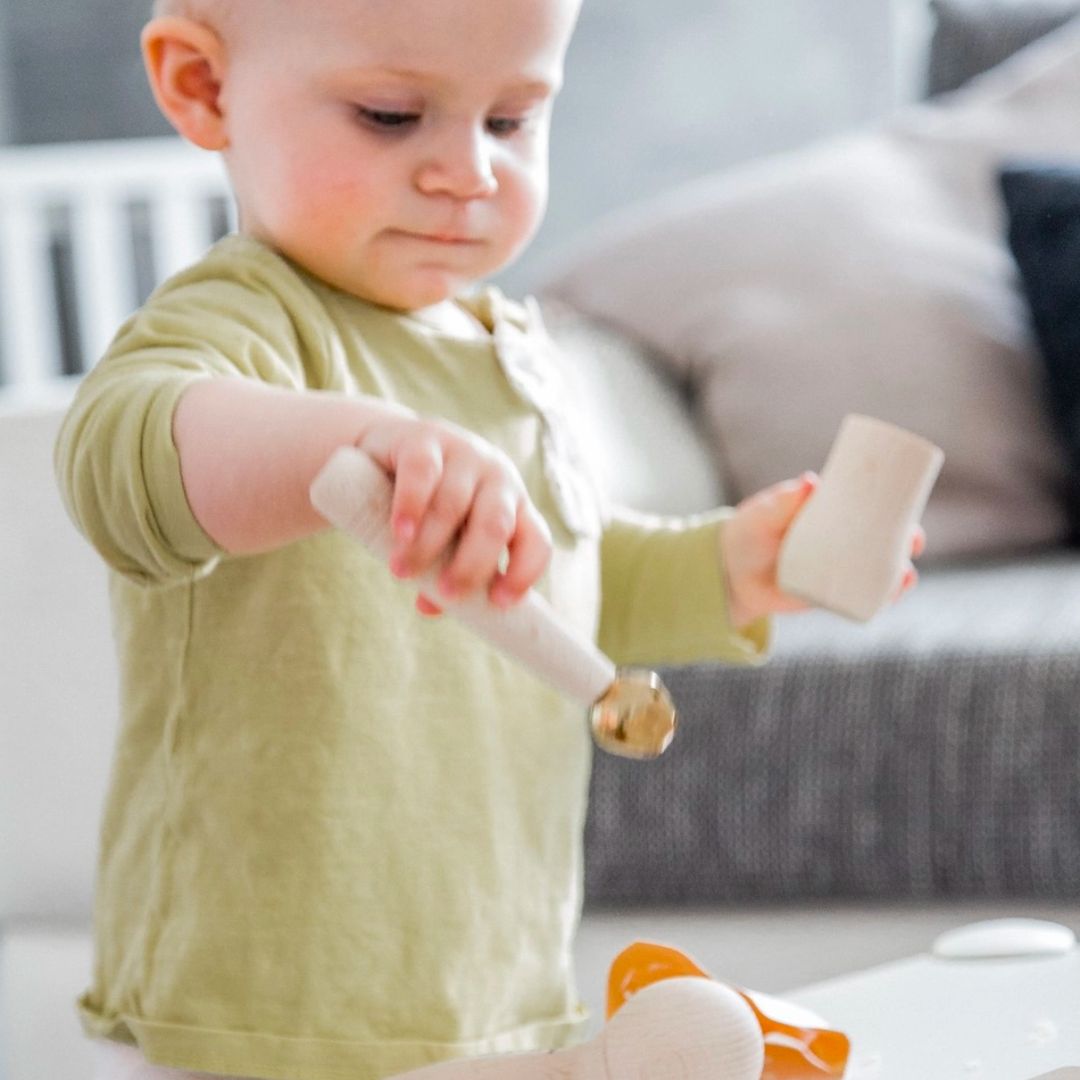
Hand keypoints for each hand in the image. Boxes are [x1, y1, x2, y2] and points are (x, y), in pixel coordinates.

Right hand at [356, 414, 551, 615]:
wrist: (389, 445)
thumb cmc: (428, 503)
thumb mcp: (443, 537)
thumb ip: (442, 570)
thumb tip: (429, 608)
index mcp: (514, 507)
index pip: (537, 540)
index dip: (525, 573)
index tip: (498, 603)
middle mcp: (498, 477)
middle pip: (495, 525)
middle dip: (471, 565)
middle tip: (445, 592)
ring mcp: (465, 453)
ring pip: (453, 503)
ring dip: (427, 545)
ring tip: (401, 571)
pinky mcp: (426, 438)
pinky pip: (423, 473)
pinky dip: (411, 506)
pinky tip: (400, 533)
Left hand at [721, 473, 925, 628]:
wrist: (729, 573)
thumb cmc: (749, 532)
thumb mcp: (765, 513)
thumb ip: (784, 500)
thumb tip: (811, 481)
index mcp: (831, 516)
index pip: (872, 510)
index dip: (898, 510)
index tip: (911, 509)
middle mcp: (841, 543)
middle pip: (885, 542)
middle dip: (907, 542)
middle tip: (913, 541)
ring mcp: (837, 570)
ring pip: (880, 572)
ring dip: (900, 574)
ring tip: (905, 575)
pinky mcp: (830, 595)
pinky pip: (862, 598)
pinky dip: (880, 599)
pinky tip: (890, 596)